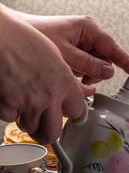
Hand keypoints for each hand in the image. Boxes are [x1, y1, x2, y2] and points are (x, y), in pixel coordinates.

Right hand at [0, 7, 92, 144]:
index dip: (70, 112)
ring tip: (27, 109)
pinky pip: (10, 119)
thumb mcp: (56, 57)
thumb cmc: (23, 40)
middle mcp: (48, 95)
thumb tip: (71, 95)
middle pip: (54, 132)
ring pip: (32, 129)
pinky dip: (10, 112)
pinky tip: (11, 98)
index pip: (77, 111)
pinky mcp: (6, 104)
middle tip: (46, 128)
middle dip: (50, 132)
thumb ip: (65, 80)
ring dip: (29, 122)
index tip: (66, 112)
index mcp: (64, 82)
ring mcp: (26, 102)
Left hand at [11, 12, 128, 84]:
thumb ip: (88, 64)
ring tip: (73, 75)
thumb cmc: (38, 37)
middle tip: (84, 81)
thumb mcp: (65, 54)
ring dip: (88, 75)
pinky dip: (81, 73)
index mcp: (88, 29)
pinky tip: (71, 72)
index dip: (126, 62)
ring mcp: (83, 43)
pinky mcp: (78, 50)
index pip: (113, 48)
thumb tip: (109, 72)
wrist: (18, 35)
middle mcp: (88, 35)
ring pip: (97, 65)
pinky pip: (87, 66)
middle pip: (105, 59)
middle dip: (97, 72)